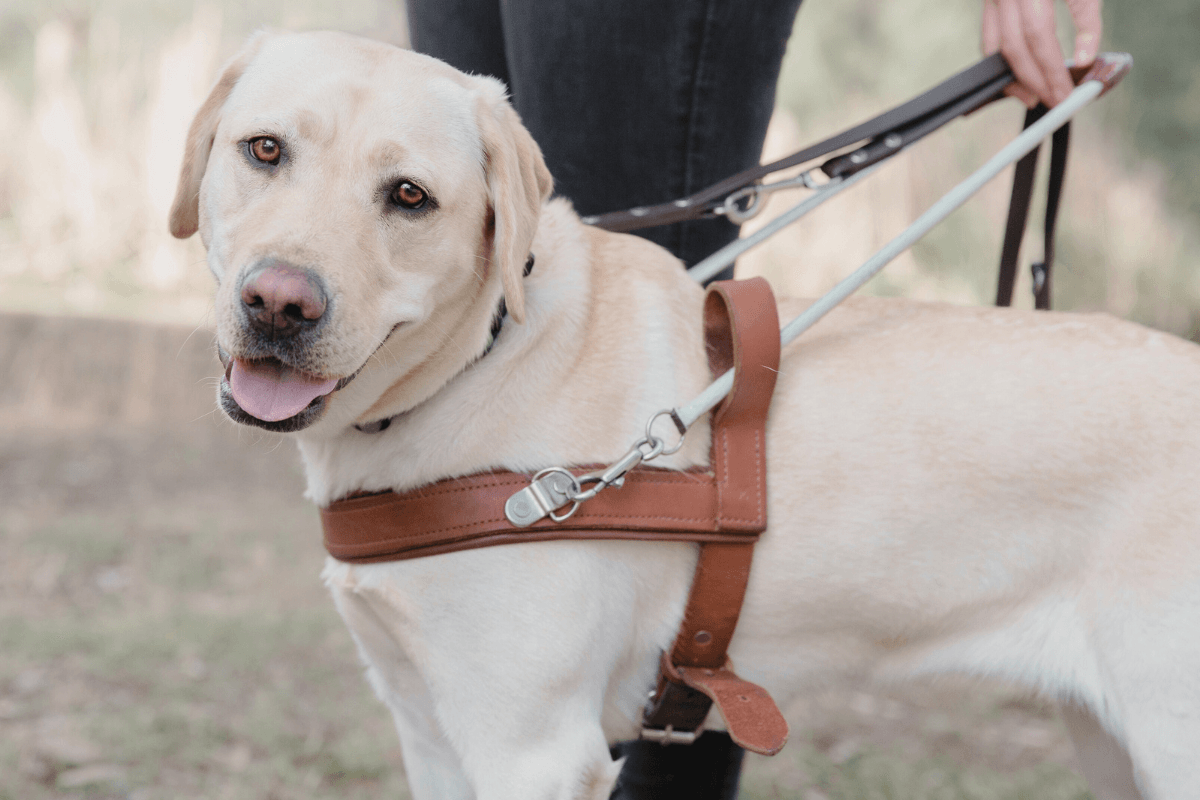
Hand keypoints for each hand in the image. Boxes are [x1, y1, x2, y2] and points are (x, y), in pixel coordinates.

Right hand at [981, 0, 1101, 107]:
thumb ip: (1087, 20)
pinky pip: (989, 39)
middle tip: (1053, 101)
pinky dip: (1000, 62)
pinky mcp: (989, 2)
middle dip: (1034, 81)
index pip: (1039, 36)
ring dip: (1012, 78)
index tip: (1065, 93)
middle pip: (1015, 48)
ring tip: (1032, 96)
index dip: (1051, 70)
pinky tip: (1017, 76)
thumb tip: (1084, 61)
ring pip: (995, 49)